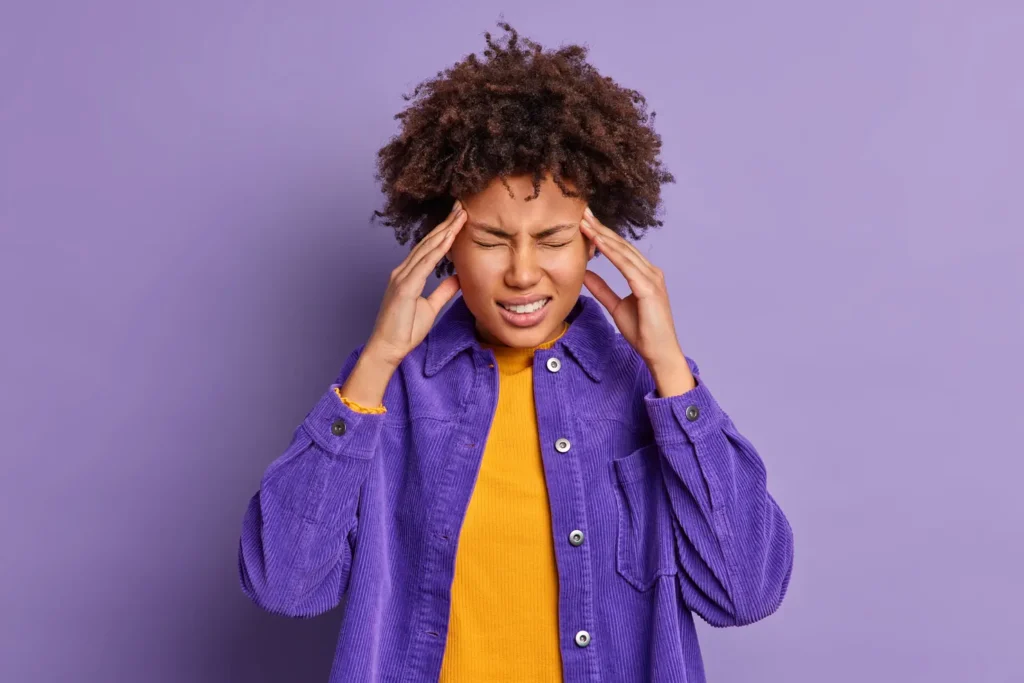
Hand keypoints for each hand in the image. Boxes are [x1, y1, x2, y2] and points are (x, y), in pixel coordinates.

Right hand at [364, 200, 466, 368]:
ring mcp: (401, 277)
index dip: (444, 232)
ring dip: (445, 231)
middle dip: (446, 223)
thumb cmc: (405, 330)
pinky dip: (438, 250)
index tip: (459, 218)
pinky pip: (424, 264)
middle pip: (428, 242)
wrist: (388, 348)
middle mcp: (403, 271)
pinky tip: (449, 238)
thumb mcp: (430, 307)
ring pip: (427, 248)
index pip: (430, 248)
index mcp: (408, 275)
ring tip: (460, 215)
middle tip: (461, 206)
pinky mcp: (404, 287)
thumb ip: (443, 291)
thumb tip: (459, 278)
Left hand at [579, 206, 694, 394]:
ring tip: (584, 222)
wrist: (659, 352)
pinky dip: (610, 252)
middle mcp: (650, 272)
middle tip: (582, 211)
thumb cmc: (643, 332)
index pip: (620, 250)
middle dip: (601, 228)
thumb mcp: (616, 307)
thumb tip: (585, 273)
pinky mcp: (649, 288)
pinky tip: (597, 242)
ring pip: (623, 251)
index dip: (602, 235)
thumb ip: (602, 289)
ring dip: (602, 235)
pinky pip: (625, 266)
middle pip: (621, 245)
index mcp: (644, 275)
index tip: (585, 222)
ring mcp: (651, 278)